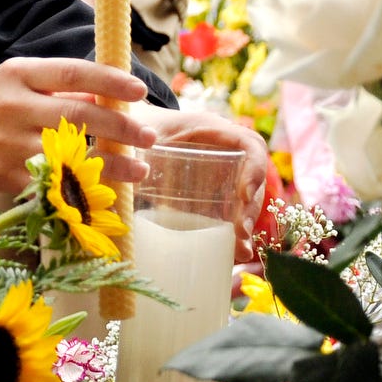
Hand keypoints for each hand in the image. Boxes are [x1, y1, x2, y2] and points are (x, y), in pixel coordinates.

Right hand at [0, 57, 156, 193]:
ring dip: (111, 164)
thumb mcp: (20, 81)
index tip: (139, 89)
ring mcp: (10, 144)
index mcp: (19, 75)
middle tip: (150, 136)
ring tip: (141, 169)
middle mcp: (14, 107)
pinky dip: (84, 187)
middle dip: (120, 127)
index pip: (72, 73)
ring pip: (71, 155)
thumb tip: (110, 98)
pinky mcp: (8, 176)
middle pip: (77, 116)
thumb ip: (61, 87)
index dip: (109, 82)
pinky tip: (107, 191)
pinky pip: (54, 183)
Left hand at [131, 105, 271, 261]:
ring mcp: (219, 172)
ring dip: (245, 225)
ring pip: (245, 199)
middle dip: (250, 209)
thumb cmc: (135, 127)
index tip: (244, 195)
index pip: (249, 144)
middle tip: (240, 235)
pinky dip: (233, 233)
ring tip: (240, 253)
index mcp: (210, 129)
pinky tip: (232, 255)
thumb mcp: (134, 132)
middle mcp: (222, 150)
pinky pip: (230, 211)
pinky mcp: (210, 192)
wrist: (129, 128)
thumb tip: (129, 180)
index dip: (254, 169)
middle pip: (251, 178)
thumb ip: (128, 149)